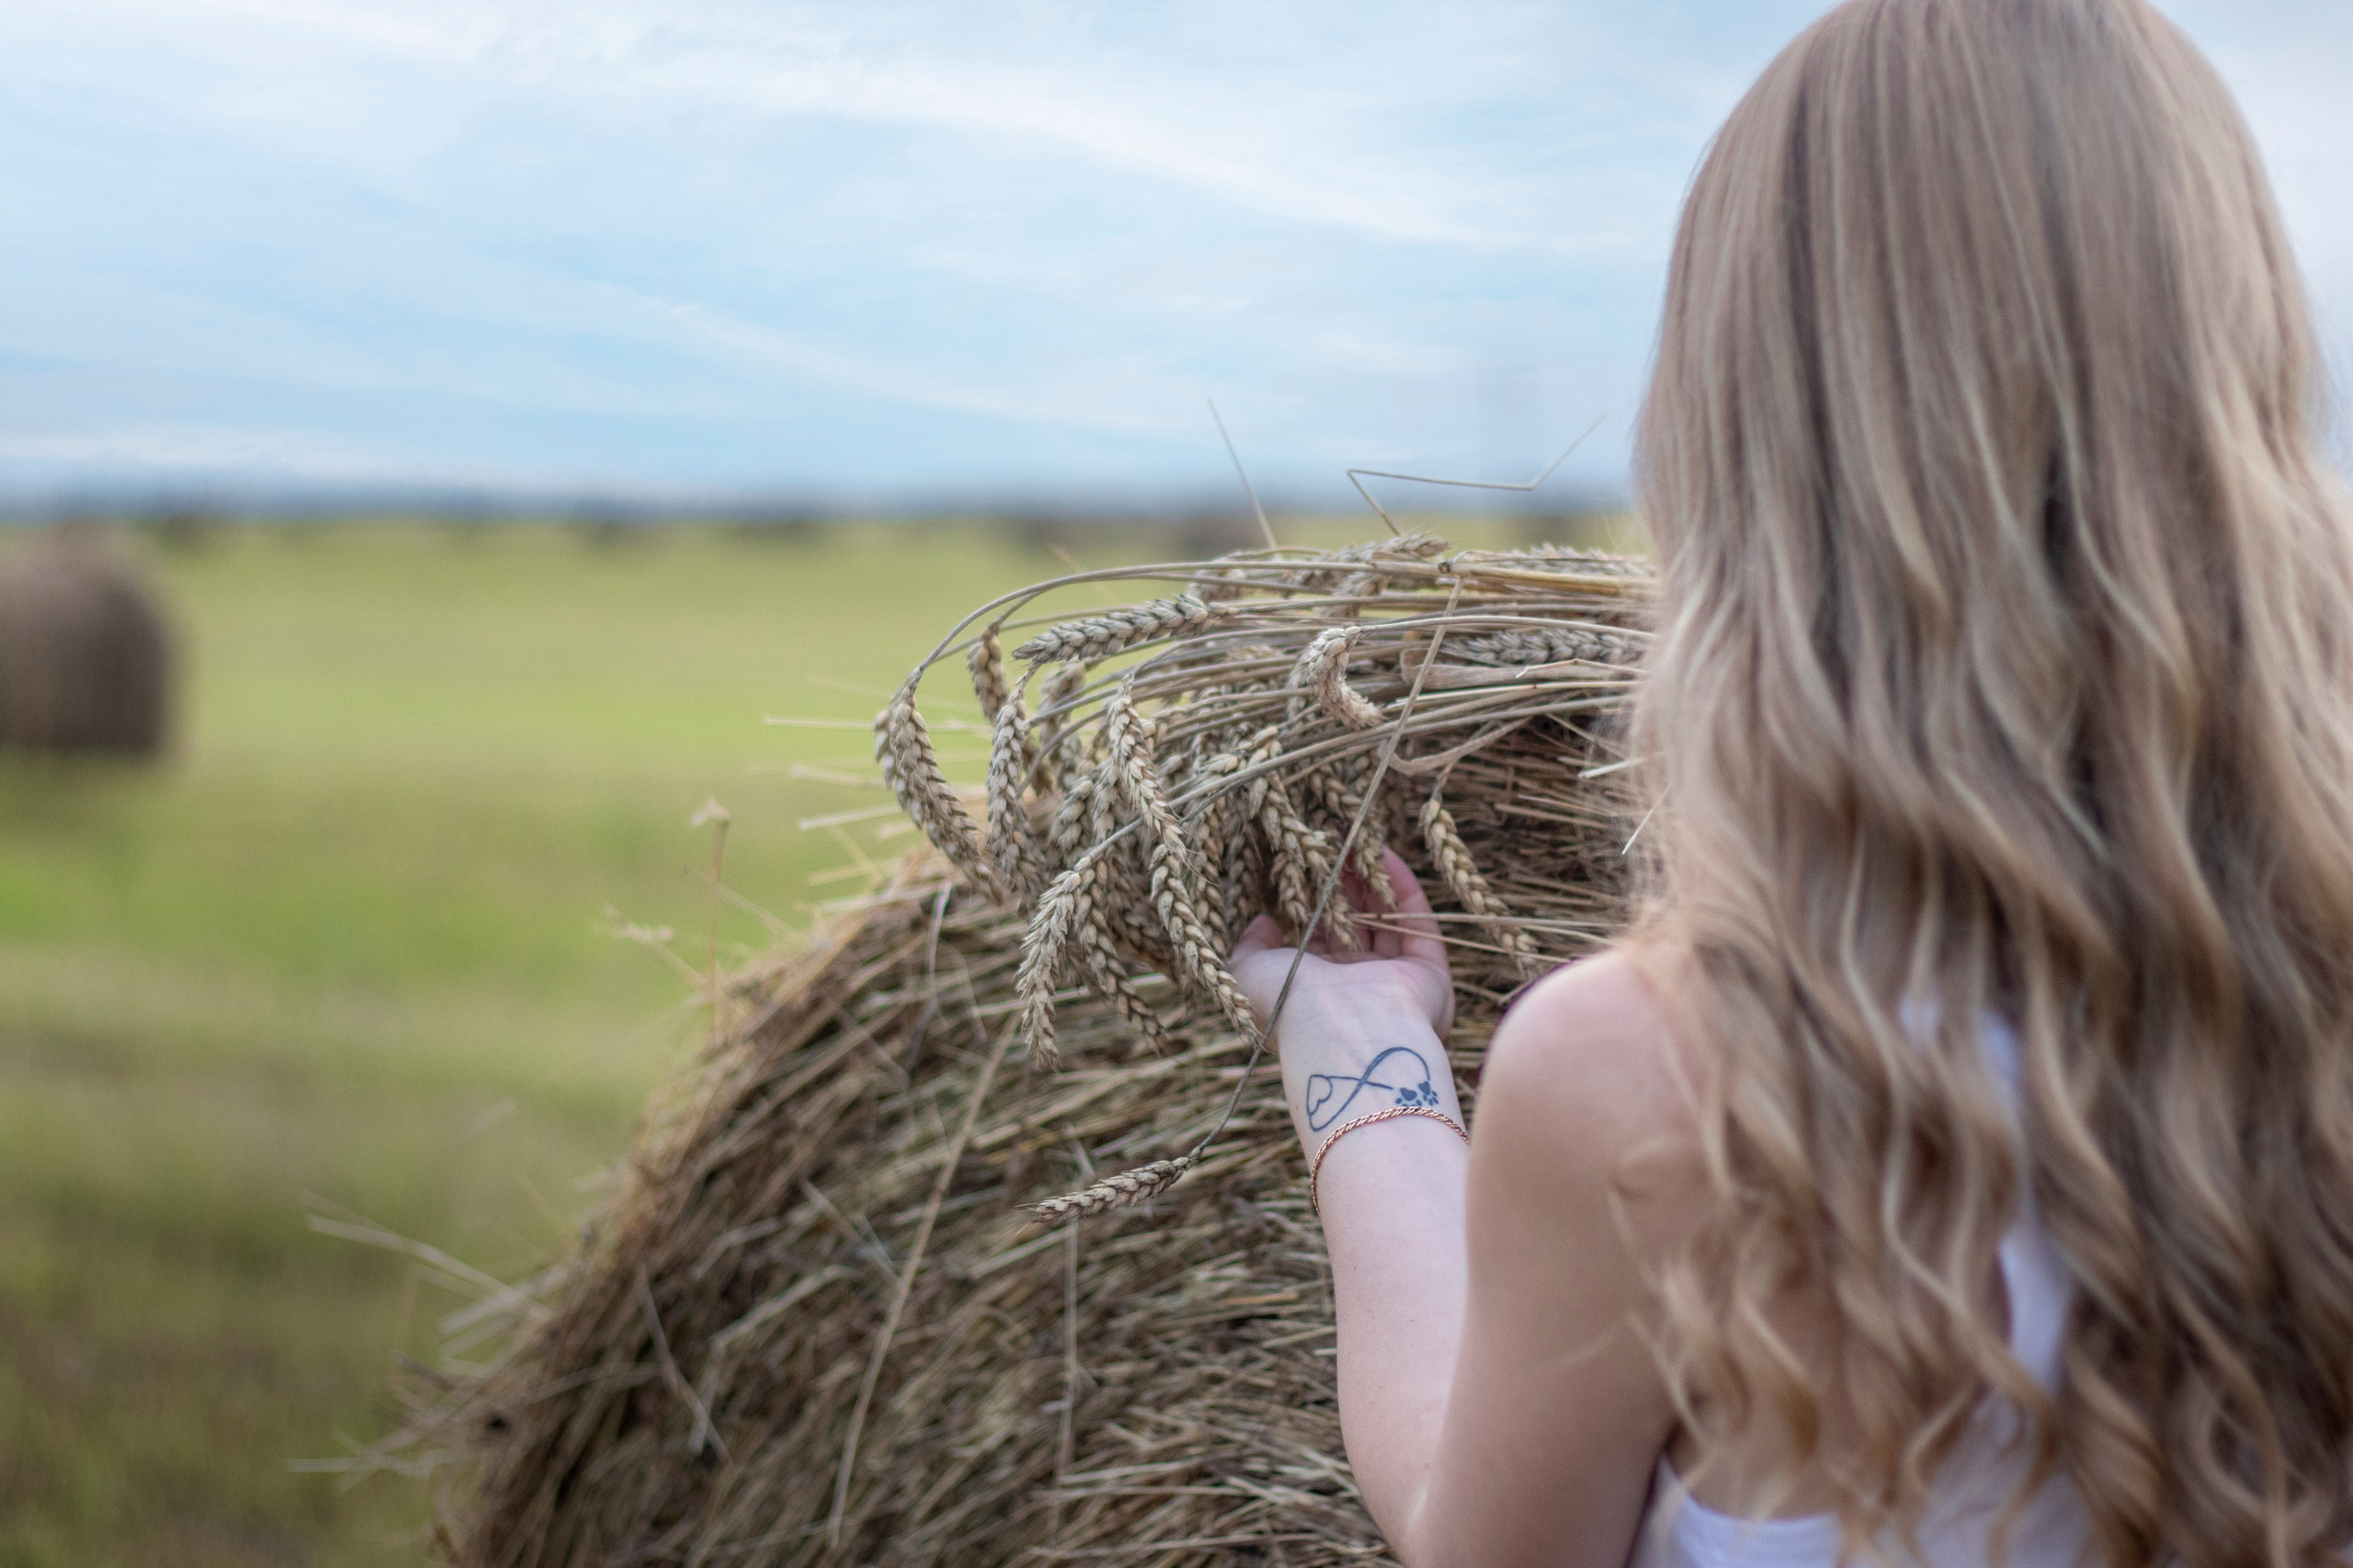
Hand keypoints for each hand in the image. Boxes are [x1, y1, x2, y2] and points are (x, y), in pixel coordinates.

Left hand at [1230, 849, 1457, 1156]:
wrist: (1343, 1033)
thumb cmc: (1288, 1004)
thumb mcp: (1248, 971)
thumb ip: (1250, 946)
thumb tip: (1261, 921)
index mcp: (1315, 993)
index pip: (1316, 938)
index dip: (1311, 900)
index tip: (1304, 864)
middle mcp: (1356, 988)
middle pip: (1353, 925)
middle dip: (1344, 885)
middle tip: (1332, 845)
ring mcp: (1394, 981)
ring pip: (1385, 920)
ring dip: (1371, 880)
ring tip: (1355, 840)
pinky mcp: (1427, 973)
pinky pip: (1416, 922)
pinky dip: (1401, 887)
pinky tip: (1382, 852)